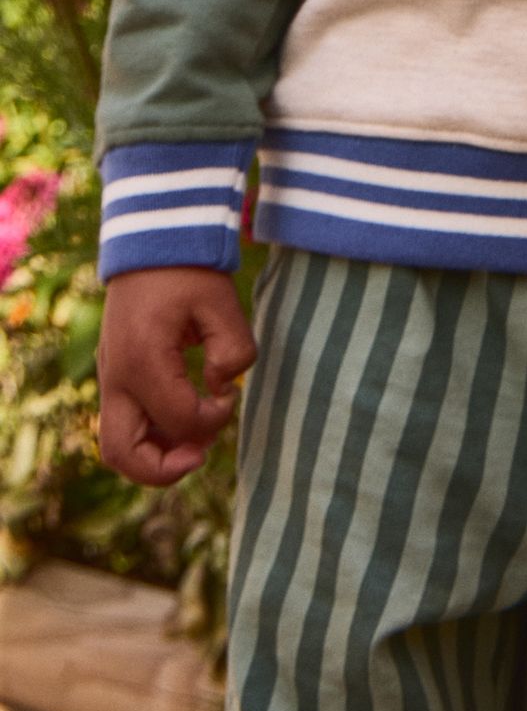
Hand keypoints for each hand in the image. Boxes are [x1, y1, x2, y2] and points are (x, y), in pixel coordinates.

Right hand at [97, 266, 255, 485]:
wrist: (151, 242)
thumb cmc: (188, 270)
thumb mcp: (223, 302)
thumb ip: (234, 349)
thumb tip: (223, 388)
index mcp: (142, 360)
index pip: (178, 420)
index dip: (213, 419)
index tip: (231, 394)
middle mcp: (116, 377)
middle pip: (122, 454)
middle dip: (164, 468)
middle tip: (201, 453)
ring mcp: (110, 378)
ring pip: (116, 446)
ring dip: (155, 454)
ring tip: (195, 439)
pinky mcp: (115, 375)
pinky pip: (122, 423)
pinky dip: (149, 435)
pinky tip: (183, 420)